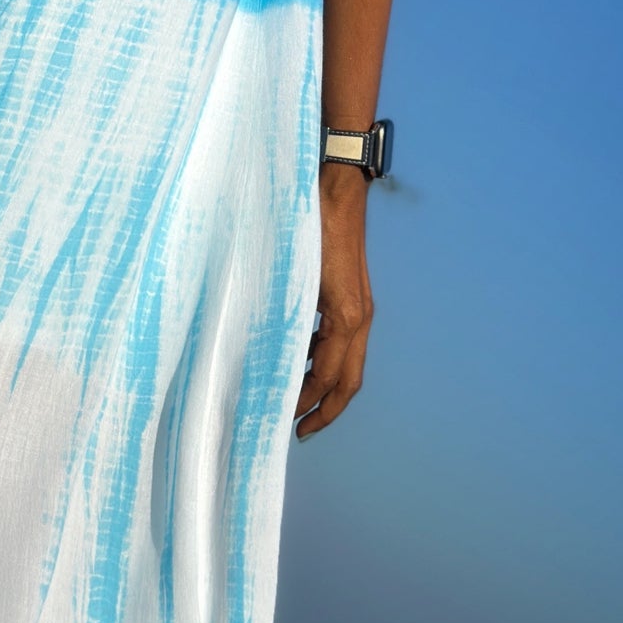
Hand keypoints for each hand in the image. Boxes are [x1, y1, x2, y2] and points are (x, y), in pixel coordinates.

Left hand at [294, 164, 373, 438]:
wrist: (336, 189)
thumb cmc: (309, 224)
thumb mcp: (291, 270)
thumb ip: (283, 310)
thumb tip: (262, 350)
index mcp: (345, 316)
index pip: (328, 376)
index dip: (308, 402)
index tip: (285, 421)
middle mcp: (359, 317)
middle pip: (349, 380)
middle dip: (327, 410)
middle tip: (299, 432)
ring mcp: (360, 307)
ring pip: (349, 363)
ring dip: (326, 387)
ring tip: (297, 403)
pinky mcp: (352, 297)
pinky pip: (343, 341)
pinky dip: (324, 360)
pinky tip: (299, 359)